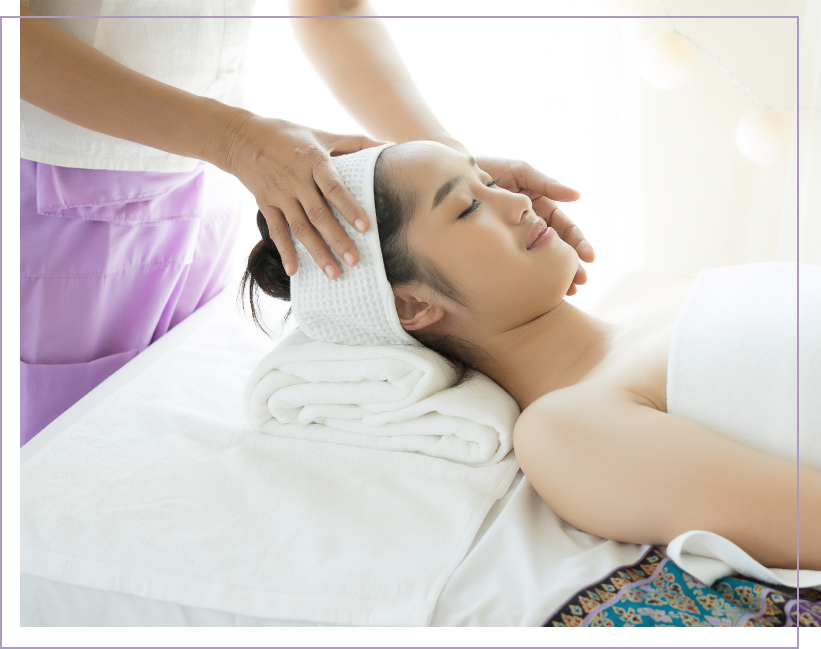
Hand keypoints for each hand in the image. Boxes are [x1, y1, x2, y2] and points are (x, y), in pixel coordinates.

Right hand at [224, 113, 384, 278]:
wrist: (242, 138)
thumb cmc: (289, 136)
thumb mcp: (322, 134)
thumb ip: (355, 142)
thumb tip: (389, 146)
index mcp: (314, 161)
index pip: (334, 187)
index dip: (349, 208)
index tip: (365, 228)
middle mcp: (296, 179)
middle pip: (319, 214)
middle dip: (337, 239)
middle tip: (354, 261)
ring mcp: (280, 194)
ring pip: (300, 227)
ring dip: (317, 252)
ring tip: (334, 273)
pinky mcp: (265, 204)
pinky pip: (276, 231)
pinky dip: (285, 251)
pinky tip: (295, 270)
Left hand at [474, 155, 593, 295]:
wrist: (454, 178)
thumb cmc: (489, 169)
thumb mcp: (519, 172)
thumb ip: (545, 184)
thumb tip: (577, 196)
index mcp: (540, 209)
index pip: (564, 230)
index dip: (578, 243)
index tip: (588, 257)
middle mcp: (530, 226)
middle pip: (556, 249)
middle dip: (570, 266)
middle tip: (579, 283)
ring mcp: (514, 238)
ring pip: (538, 260)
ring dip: (554, 275)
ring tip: (566, 292)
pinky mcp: (498, 246)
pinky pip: (515, 263)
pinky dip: (527, 275)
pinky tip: (535, 290)